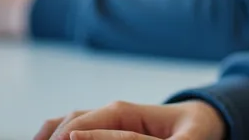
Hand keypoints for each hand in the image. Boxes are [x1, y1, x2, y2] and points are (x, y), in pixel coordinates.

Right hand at [35, 100, 225, 139]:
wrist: (199, 120)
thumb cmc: (193, 129)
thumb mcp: (185, 139)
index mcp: (125, 111)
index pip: (86, 124)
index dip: (70, 136)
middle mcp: (109, 111)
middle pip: (71, 122)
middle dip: (55, 138)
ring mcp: (104, 118)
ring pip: (66, 122)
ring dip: (50, 135)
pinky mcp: (105, 127)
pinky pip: (72, 125)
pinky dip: (55, 132)